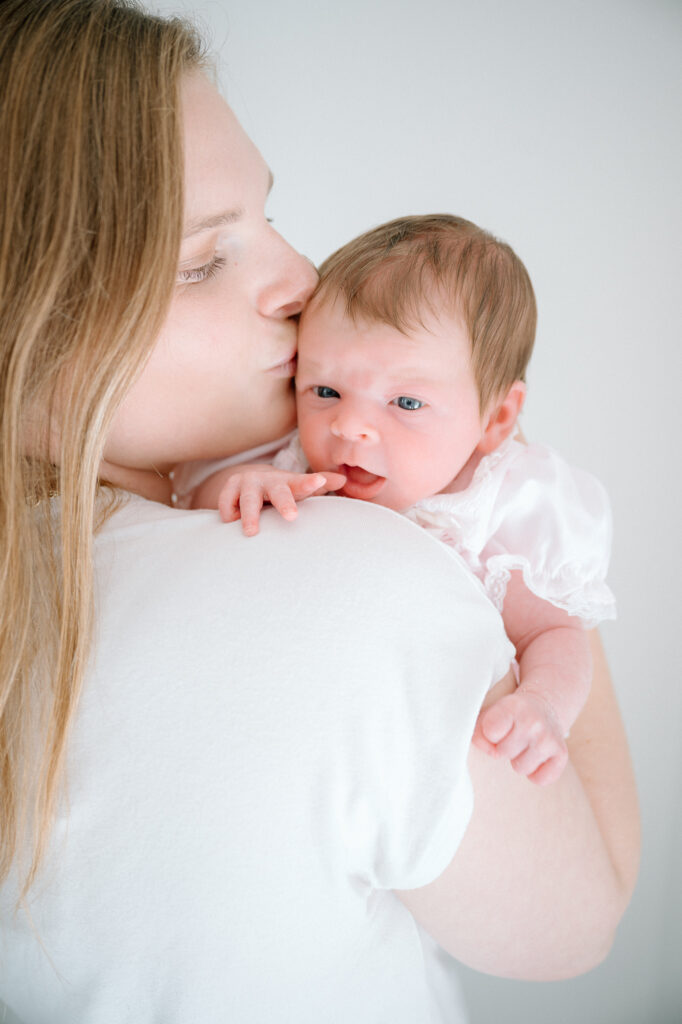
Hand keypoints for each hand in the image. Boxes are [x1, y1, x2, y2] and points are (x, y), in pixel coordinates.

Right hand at [217, 467, 345, 534]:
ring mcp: (247, 484)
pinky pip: (227, 506)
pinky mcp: (228, 490)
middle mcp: (268, 481)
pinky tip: (231, 523)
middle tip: (292, 517)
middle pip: (278, 492)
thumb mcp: (297, 488)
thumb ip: (319, 485)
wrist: (247, 481)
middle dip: (284, 503)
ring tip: (251, 532)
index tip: (319, 482)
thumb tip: (343, 479)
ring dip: (249, 516)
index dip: (310, 483)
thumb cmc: (280, 491)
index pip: (302, 483)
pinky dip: (229, 516)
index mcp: (288, 483)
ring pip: (249, 501)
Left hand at [472, 690, 567, 785]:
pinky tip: (537, 756)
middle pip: (503, 753)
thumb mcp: (490, 715)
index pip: (491, 732)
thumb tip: (492, 752)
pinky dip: (536, 773)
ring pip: (520, 768)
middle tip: (513, 735)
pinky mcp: (561, 754)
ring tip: (524, 744)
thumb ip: (479, 733)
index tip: (498, 726)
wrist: (543, 707)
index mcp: (513, 706)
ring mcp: (549, 738)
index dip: (490, 734)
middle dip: (504, 747)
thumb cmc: (509, 716)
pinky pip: (540, 780)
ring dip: (519, 760)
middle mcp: (533, 721)